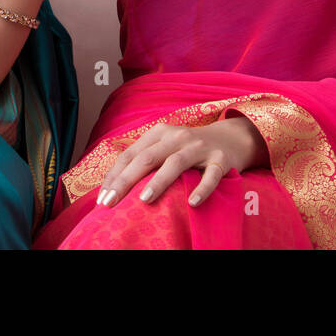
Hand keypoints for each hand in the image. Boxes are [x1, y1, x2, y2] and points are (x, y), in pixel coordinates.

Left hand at [94, 116, 267, 209]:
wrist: (233, 137)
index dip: (114, 175)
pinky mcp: (220, 160)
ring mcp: (199, 147)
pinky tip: (192, 202)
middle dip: (126, 180)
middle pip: (147, 158)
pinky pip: (211, 175)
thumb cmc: (191, 147)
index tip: (102, 197)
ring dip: (159, 181)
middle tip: (110, 202)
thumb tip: (113, 184)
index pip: (131, 154)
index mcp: (160, 133)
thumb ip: (145, 159)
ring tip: (144, 199)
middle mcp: (177, 137)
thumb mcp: (167, 146)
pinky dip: (202, 188)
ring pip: (175, 163)